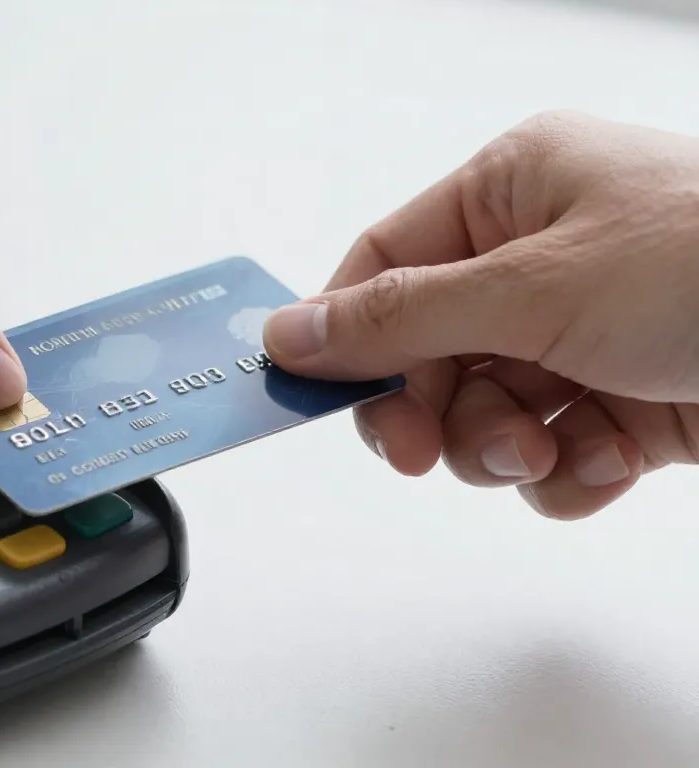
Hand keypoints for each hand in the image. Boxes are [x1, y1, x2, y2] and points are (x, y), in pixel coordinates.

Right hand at [262, 111, 698, 519]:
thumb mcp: (533, 287)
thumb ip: (399, 316)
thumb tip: (286, 331)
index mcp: (513, 193)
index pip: (386, 268)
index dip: (349, 339)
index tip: (330, 403)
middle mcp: (544, 260)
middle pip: (429, 354)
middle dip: (435, 412)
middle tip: (428, 454)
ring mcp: (589, 334)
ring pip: (485, 413)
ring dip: (502, 447)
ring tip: (551, 448)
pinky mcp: (631, 401)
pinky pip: (554, 453)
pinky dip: (569, 473)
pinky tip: (611, 461)